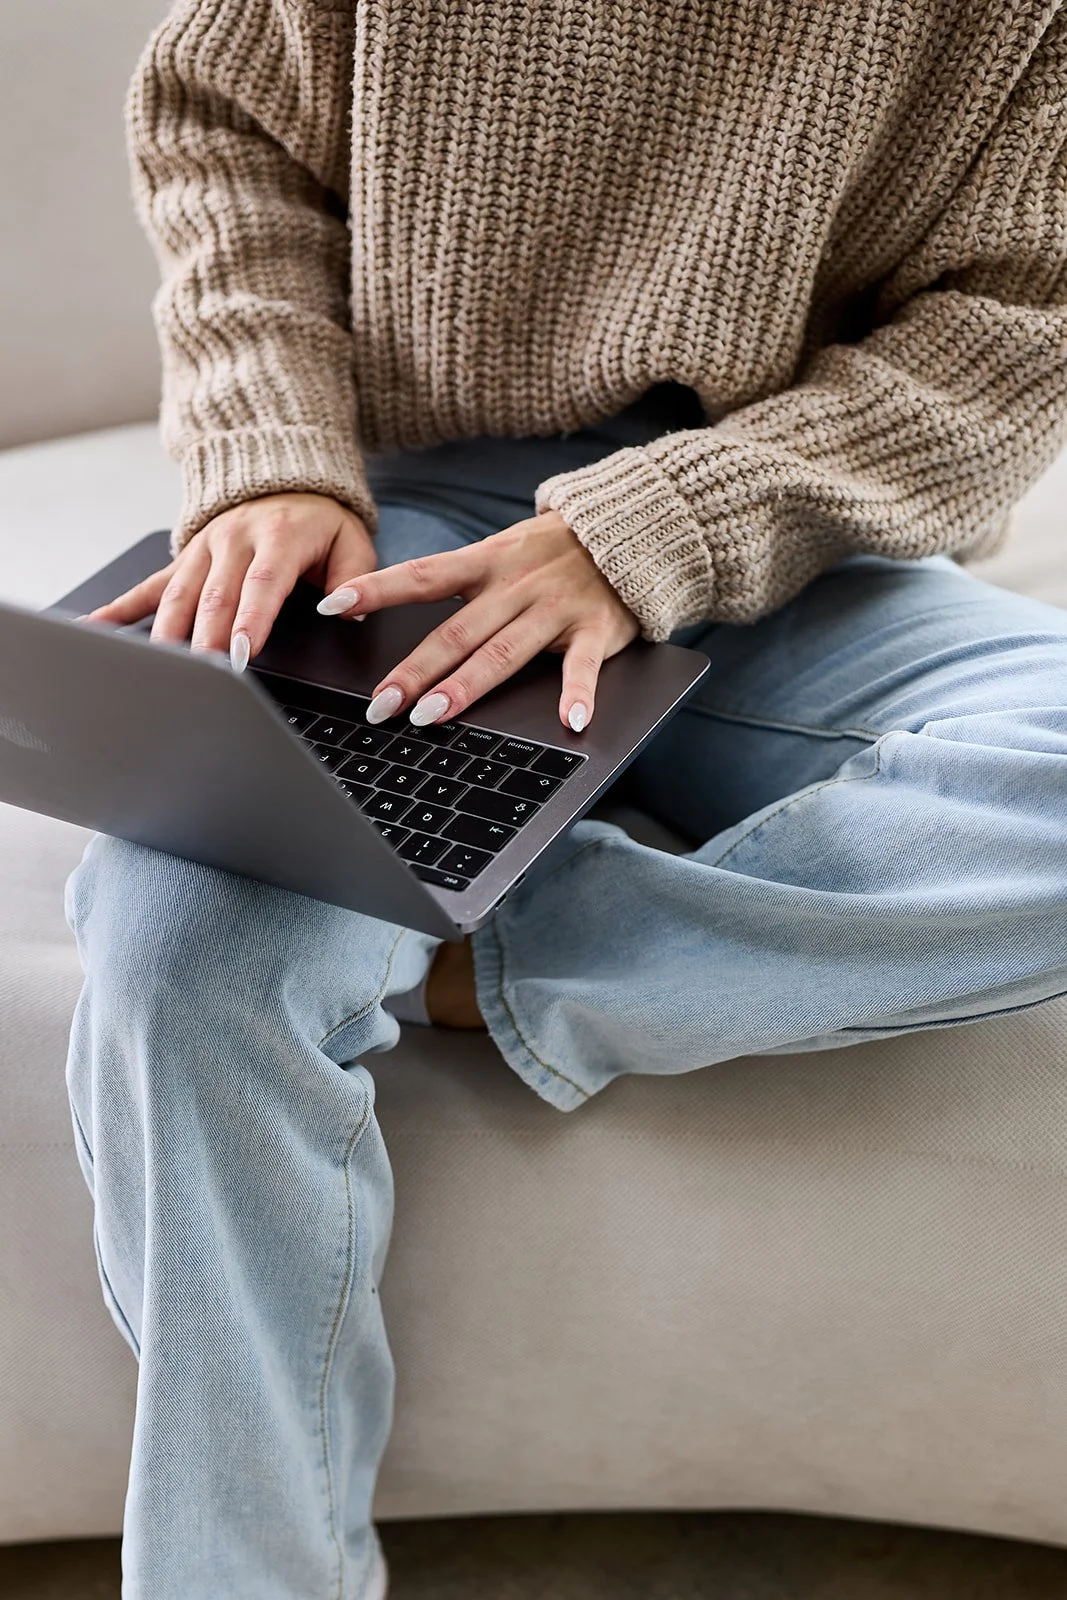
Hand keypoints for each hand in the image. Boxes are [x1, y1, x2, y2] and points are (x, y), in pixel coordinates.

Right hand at [86, 493, 376, 670]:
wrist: (283, 474)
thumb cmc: (320, 520)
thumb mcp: (351, 539)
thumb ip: (353, 575)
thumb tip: (346, 610)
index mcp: (278, 536)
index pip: (262, 583)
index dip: (250, 619)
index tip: (242, 652)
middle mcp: (234, 539)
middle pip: (215, 596)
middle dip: (207, 638)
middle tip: (204, 676)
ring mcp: (203, 548)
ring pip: (179, 594)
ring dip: (168, 633)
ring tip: (161, 669)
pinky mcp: (184, 557)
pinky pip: (149, 584)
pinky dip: (120, 607)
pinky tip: (95, 628)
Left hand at [316, 510, 638, 731]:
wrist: (630, 527)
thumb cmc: (555, 550)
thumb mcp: (503, 551)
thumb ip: (461, 580)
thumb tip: (401, 608)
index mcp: (487, 562)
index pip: (421, 576)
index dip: (375, 589)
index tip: (331, 604)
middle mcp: (515, 585)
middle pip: (456, 631)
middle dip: (414, 670)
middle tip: (380, 705)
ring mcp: (555, 608)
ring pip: (505, 651)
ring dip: (467, 686)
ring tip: (433, 716)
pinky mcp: (597, 629)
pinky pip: (584, 667)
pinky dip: (578, 695)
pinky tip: (569, 723)